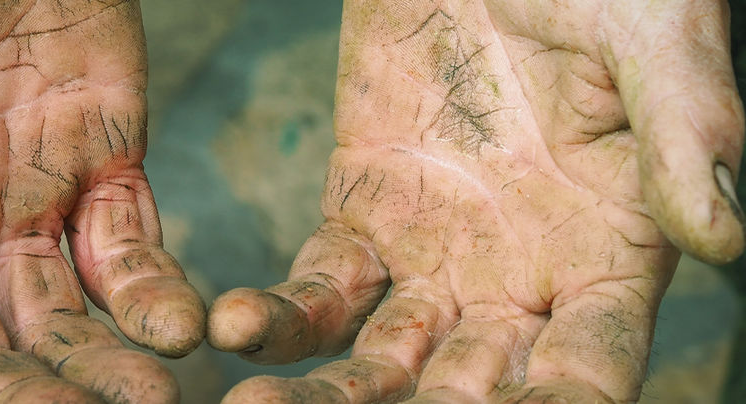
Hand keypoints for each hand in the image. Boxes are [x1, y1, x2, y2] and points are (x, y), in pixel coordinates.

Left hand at [208, 0, 743, 401]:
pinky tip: (236, 327)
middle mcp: (519, 279)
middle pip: (473, 391)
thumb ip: (687, 131)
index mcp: (608, 255)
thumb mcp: (653, 38)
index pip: (591, 366)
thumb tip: (722, 238)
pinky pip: (318, 287)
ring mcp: (432, 256)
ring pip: (381, 359)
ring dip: (329, 397)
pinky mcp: (360, 215)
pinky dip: (278, 316)